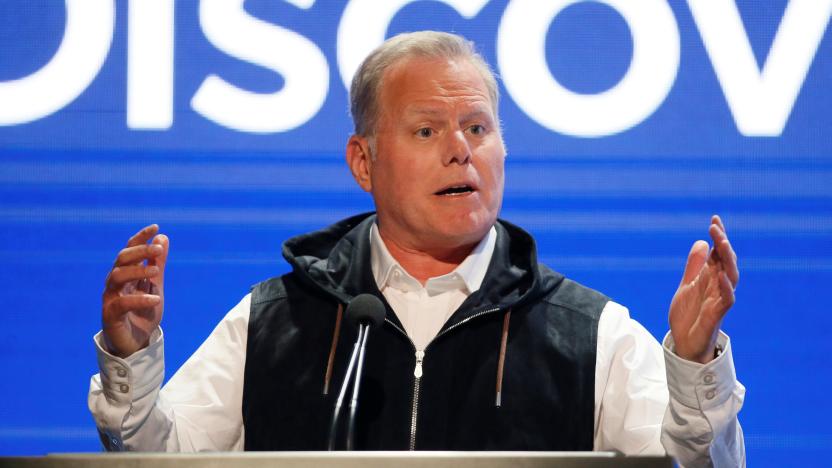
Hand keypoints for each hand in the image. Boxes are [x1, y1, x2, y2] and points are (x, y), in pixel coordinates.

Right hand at [101, 224, 168, 357]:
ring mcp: (110, 298)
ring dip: (137, 271)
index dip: (140, 238)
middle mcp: (114, 283)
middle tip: (158, 249)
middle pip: (121, 259)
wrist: (136, 344)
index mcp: (125, 274)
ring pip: (117, 276)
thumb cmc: (142, 313)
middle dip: (140, 251)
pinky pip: (122, 303)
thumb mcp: (155, 286)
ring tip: (156, 272)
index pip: (129, 250)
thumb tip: (162, 238)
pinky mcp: (110, 316)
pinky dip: (139, 299)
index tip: (155, 228)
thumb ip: (157, 264)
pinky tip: (156, 298)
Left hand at [669, 215, 738, 363]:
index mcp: (710, 278)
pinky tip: (721, 275)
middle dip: (722, 243)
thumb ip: (694, 266)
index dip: (718, 236)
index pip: (718, 254)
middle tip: (715, 226)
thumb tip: (701, 242)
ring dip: (727, 259)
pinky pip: (727, 300)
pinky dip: (726, 288)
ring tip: (721, 242)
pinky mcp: (716, 315)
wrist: (684, 343)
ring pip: (731, 277)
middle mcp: (718, 287)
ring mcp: (719, 300)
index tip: (714, 218)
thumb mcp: (686, 286)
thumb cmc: (689, 315)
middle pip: (726, 261)